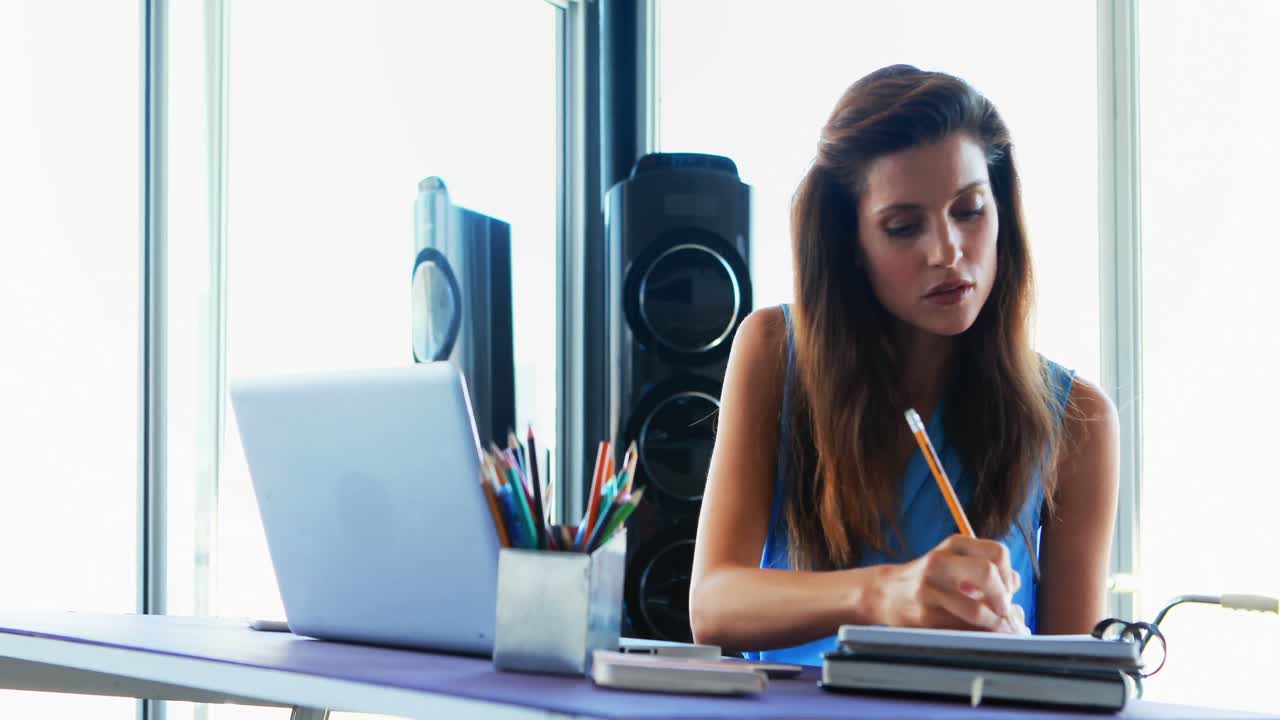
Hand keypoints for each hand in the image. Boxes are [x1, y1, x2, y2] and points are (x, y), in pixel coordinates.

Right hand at [873, 534, 1023, 632]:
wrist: (884, 593)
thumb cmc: (929, 579)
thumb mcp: (955, 562)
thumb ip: (986, 568)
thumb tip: (1016, 585)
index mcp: (954, 545)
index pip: (998, 553)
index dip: (1009, 576)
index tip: (1007, 593)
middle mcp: (940, 562)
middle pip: (986, 572)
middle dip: (1003, 597)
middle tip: (1004, 611)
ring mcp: (930, 589)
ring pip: (977, 611)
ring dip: (994, 625)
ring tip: (996, 629)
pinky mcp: (924, 616)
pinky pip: (961, 630)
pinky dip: (978, 636)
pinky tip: (979, 636)